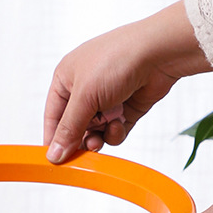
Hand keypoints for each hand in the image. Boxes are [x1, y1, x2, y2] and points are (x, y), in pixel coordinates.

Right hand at [43, 1, 210, 163]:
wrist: (160, 53)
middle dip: (79, 140)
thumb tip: (53, 154)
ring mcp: (105, 100)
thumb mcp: (84, 97)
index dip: (53, 138)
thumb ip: (68, 129)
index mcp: (66, 78)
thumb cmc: (117, 60)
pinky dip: (115, 133)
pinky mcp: (125, 109)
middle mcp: (84, 89)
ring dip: (98, 138)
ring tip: (102, 137)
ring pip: (94, 133)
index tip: (55, 159)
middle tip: (82, 152)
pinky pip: (113, 132)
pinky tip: (119, 125)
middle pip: (74, 128)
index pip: (53, 116)